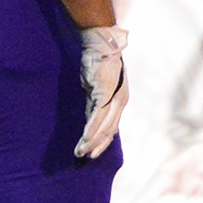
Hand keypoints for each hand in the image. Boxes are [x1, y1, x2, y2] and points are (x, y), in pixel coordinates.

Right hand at [74, 26, 127, 158]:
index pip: (113, 126)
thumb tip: (90, 119)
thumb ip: (95, 103)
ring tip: (81, 151)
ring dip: (92, 140)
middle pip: (110, 130)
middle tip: (85, 156)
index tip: (92, 152)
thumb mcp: (97, 88)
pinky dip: (92, 127)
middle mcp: (121, 101)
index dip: (103, 141)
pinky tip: (84, 137)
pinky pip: (98, 114)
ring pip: (105, 125)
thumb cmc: (98, 65)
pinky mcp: (105, 92)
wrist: (101, 45)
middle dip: (97, 145)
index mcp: (120, 101)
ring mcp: (115, 97)